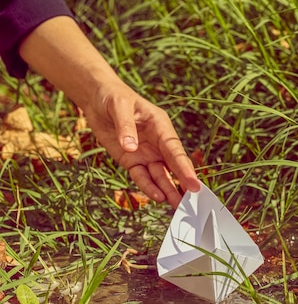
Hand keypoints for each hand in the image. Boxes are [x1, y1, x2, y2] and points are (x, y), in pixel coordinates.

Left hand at [84, 79, 199, 207]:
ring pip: (160, 176)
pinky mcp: (132, 162)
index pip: (175, 151)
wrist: (98, 99)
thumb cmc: (113, 97)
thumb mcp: (119, 106)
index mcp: (161, 126)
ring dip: (168, 190)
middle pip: (172, 167)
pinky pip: (142, 177)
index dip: (185, 168)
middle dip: (182, 184)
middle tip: (192, 202)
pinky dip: (148, 187)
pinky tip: (157, 197)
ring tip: (177, 206)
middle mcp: (157, 143)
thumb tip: (130, 147)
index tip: (194, 184)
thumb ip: (125, 126)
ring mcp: (146, 154)